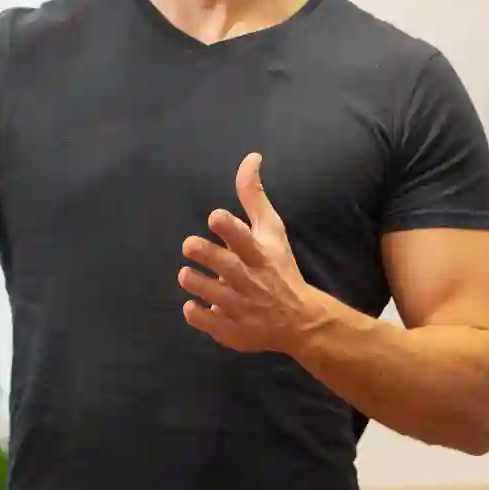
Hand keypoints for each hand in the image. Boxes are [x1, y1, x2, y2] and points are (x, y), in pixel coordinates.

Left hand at [179, 153, 321, 353]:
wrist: (300, 321)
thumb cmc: (280, 268)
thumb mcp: (272, 230)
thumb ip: (254, 196)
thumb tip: (251, 157)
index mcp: (261, 254)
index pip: (244, 237)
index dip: (226, 226)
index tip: (214, 217)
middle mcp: (251, 281)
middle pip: (224, 265)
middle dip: (203, 253)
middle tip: (190, 246)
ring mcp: (242, 308)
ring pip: (210, 293)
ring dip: (194, 281)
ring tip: (188, 274)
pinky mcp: (233, 331)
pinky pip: (207, 322)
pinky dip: (195, 313)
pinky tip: (194, 304)